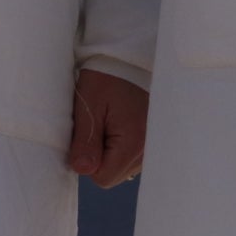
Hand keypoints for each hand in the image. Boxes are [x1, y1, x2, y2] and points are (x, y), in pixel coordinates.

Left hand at [66, 68, 149, 187]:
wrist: (130, 58)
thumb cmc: (107, 77)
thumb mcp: (90, 104)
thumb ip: (85, 140)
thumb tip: (82, 169)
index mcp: (134, 143)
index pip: (103, 177)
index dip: (88, 159)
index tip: (87, 132)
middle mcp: (149, 150)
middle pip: (113, 174)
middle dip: (99, 155)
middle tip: (98, 123)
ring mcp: (153, 147)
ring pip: (122, 167)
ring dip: (110, 150)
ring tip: (110, 120)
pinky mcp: (153, 142)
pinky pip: (131, 157)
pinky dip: (121, 146)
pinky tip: (120, 123)